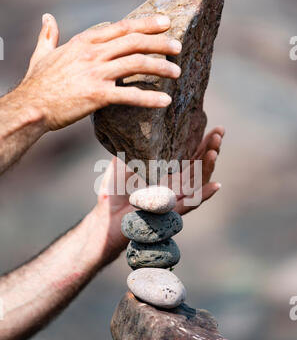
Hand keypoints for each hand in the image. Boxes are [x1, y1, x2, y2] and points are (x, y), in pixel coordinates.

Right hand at [16, 13, 181, 130]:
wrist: (31, 106)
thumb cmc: (37, 82)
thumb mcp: (42, 54)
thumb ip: (49, 36)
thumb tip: (47, 18)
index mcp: (84, 42)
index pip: (122, 27)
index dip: (146, 23)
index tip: (164, 22)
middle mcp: (93, 53)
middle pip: (135, 41)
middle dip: (160, 42)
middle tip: (179, 47)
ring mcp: (96, 73)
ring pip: (137, 63)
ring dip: (161, 67)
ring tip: (177, 72)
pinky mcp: (97, 95)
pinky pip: (130, 95)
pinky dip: (150, 98)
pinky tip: (164, 102)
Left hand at [93, 125, 224, 256]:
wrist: (107, 217)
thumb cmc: (114, 192)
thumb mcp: (122, 163)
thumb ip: (133, 147)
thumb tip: (136, 122)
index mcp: (166, 171)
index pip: (189, 154)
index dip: (201, 141)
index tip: (213, 127)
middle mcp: (174, 184)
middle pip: (198, 164)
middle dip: (210, 148)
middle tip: (219, 132)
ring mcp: (174, 198)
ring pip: (198, 181)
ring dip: (209, 166)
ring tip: (215, 150)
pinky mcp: (170, 212)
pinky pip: (191, 204)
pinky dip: (204, 195)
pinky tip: (216, 185)